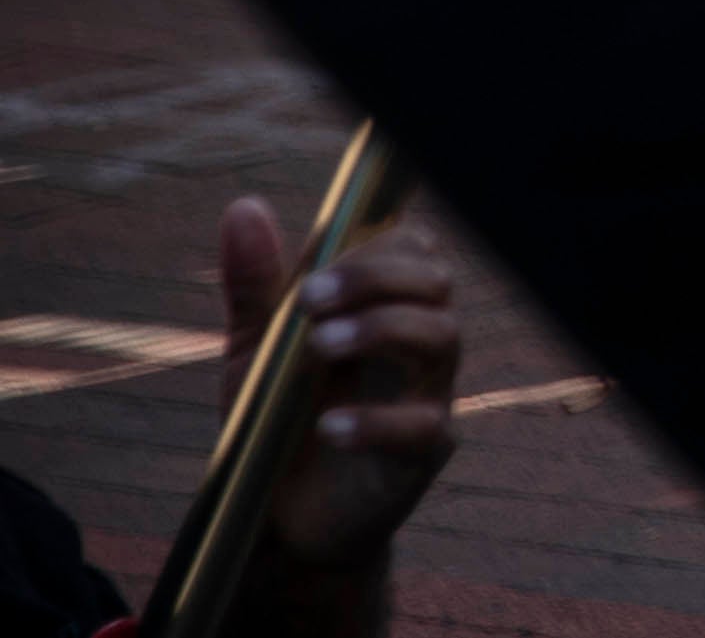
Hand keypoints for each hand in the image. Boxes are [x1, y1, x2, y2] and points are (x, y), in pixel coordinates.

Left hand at [223, 197, 454, 615]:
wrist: (281, 517)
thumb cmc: (278, 421)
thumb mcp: (256, 353)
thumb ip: (257, 287)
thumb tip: (243, 205)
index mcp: (385, 308)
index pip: (414, 249)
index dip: (374, 247)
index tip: (313, 272)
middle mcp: (417, 344)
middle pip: (436, 283)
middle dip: (375, 280)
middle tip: (309, 302)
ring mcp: (427, 396)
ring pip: (442, 339)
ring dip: (381, 330)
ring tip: (318, 346)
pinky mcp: (421, 455)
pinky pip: (422, 427)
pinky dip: (375, 422)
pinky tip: (328, 425)